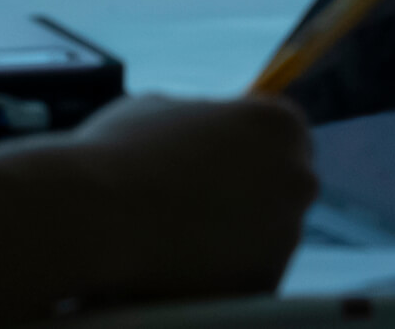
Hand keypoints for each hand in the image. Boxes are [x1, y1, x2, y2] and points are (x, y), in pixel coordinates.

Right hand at [64, 95, 316, 304]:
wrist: (98, 218)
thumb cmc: (124, 152)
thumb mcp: (164, 109)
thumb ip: (201, 121)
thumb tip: (207, 134)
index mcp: (279, 127)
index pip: (280, 136)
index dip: (244, 148)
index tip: (215, 160)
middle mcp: (297, 181)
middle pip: (281, 187)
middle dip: (246, 192)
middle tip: (194, 198)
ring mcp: (286, 238)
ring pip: (264, 235)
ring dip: (232, 234)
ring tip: (176, 232)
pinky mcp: (264, 285)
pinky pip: (246, 275)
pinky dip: (221, 273)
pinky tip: (179, 262)